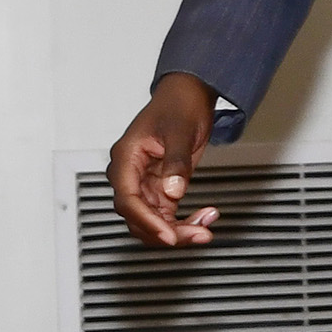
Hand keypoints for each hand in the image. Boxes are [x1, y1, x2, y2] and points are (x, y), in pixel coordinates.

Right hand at [108, 71, 223, 245]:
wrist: (189, 95)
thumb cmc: (179, 105)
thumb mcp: (180, 131)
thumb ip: (176, 162)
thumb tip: (174, 191)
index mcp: (126, 158)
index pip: (128, 200)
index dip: (147, 221)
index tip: (169, 236)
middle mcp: (130, 174)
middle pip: (138, 217)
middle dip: (167, 231)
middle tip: (199, 234)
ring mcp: (144, 184)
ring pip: (152, 221)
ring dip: (178, 230)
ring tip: (206, 228)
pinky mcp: (159, 188)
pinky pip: (166, 215)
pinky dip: (184, 222)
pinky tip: (206, 216)